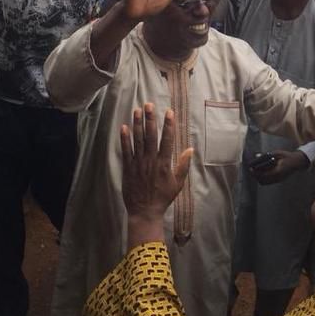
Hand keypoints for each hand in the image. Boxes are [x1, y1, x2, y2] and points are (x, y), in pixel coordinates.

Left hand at [121, 104, 192, 221]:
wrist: (145, 211)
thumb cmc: (163, 198)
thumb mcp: (178, 183)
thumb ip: (183, 165)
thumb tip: (190, 150)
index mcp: (164, 164)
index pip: (167, 140)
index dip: (168, 125)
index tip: (169, 112)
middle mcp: (151, 161)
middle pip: (151, 136)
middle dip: (150, 119)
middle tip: (149, 104)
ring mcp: (138, 163)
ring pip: (138, 140)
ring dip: (137, 124)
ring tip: (137, 110)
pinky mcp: (128, 168)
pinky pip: (126, 151)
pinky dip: (125, 139)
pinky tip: (124, 127)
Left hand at [251, 151, 308, 184]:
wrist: (297, 162)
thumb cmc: (287, 157)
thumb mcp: (277, 153)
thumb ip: (266, 155)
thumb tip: (256, 156)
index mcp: (277, 171)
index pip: (263, 175)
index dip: (255, 173)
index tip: (250, 169)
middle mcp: (277, 178)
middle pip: (262, 180)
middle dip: (255, 176)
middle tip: (251, 170)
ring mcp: (278, 180)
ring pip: (265, 182)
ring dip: (258, 178)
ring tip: (255, 171)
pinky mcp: (278, 180)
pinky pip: (268, 182)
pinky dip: (263, 178)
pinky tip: (261, 172)